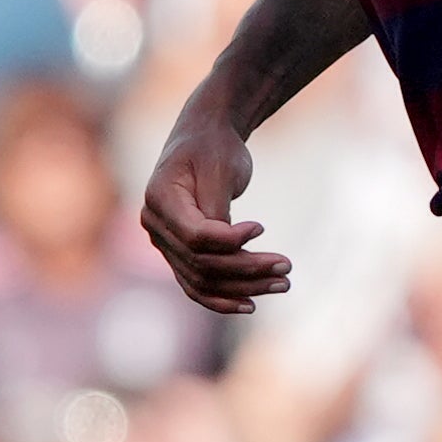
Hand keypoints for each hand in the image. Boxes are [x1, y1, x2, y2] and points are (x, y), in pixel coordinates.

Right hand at [142, 116, 289, 313]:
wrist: (203, 138)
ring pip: (202, 279)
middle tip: (287, 267)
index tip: (262, 228)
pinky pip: (196, 283)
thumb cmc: (214, 147)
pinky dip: (222, 297)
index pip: (195, 236)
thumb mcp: (220, 169)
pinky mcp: (178, 253)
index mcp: (159, 198)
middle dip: (247, 270)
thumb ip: (218, 208)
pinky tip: (250, 303)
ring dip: (244, 286)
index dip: (230, 240)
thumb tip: (230, 247)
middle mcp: (154, 225)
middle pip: (201, 263)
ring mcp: (163, 242)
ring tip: (283, 283)